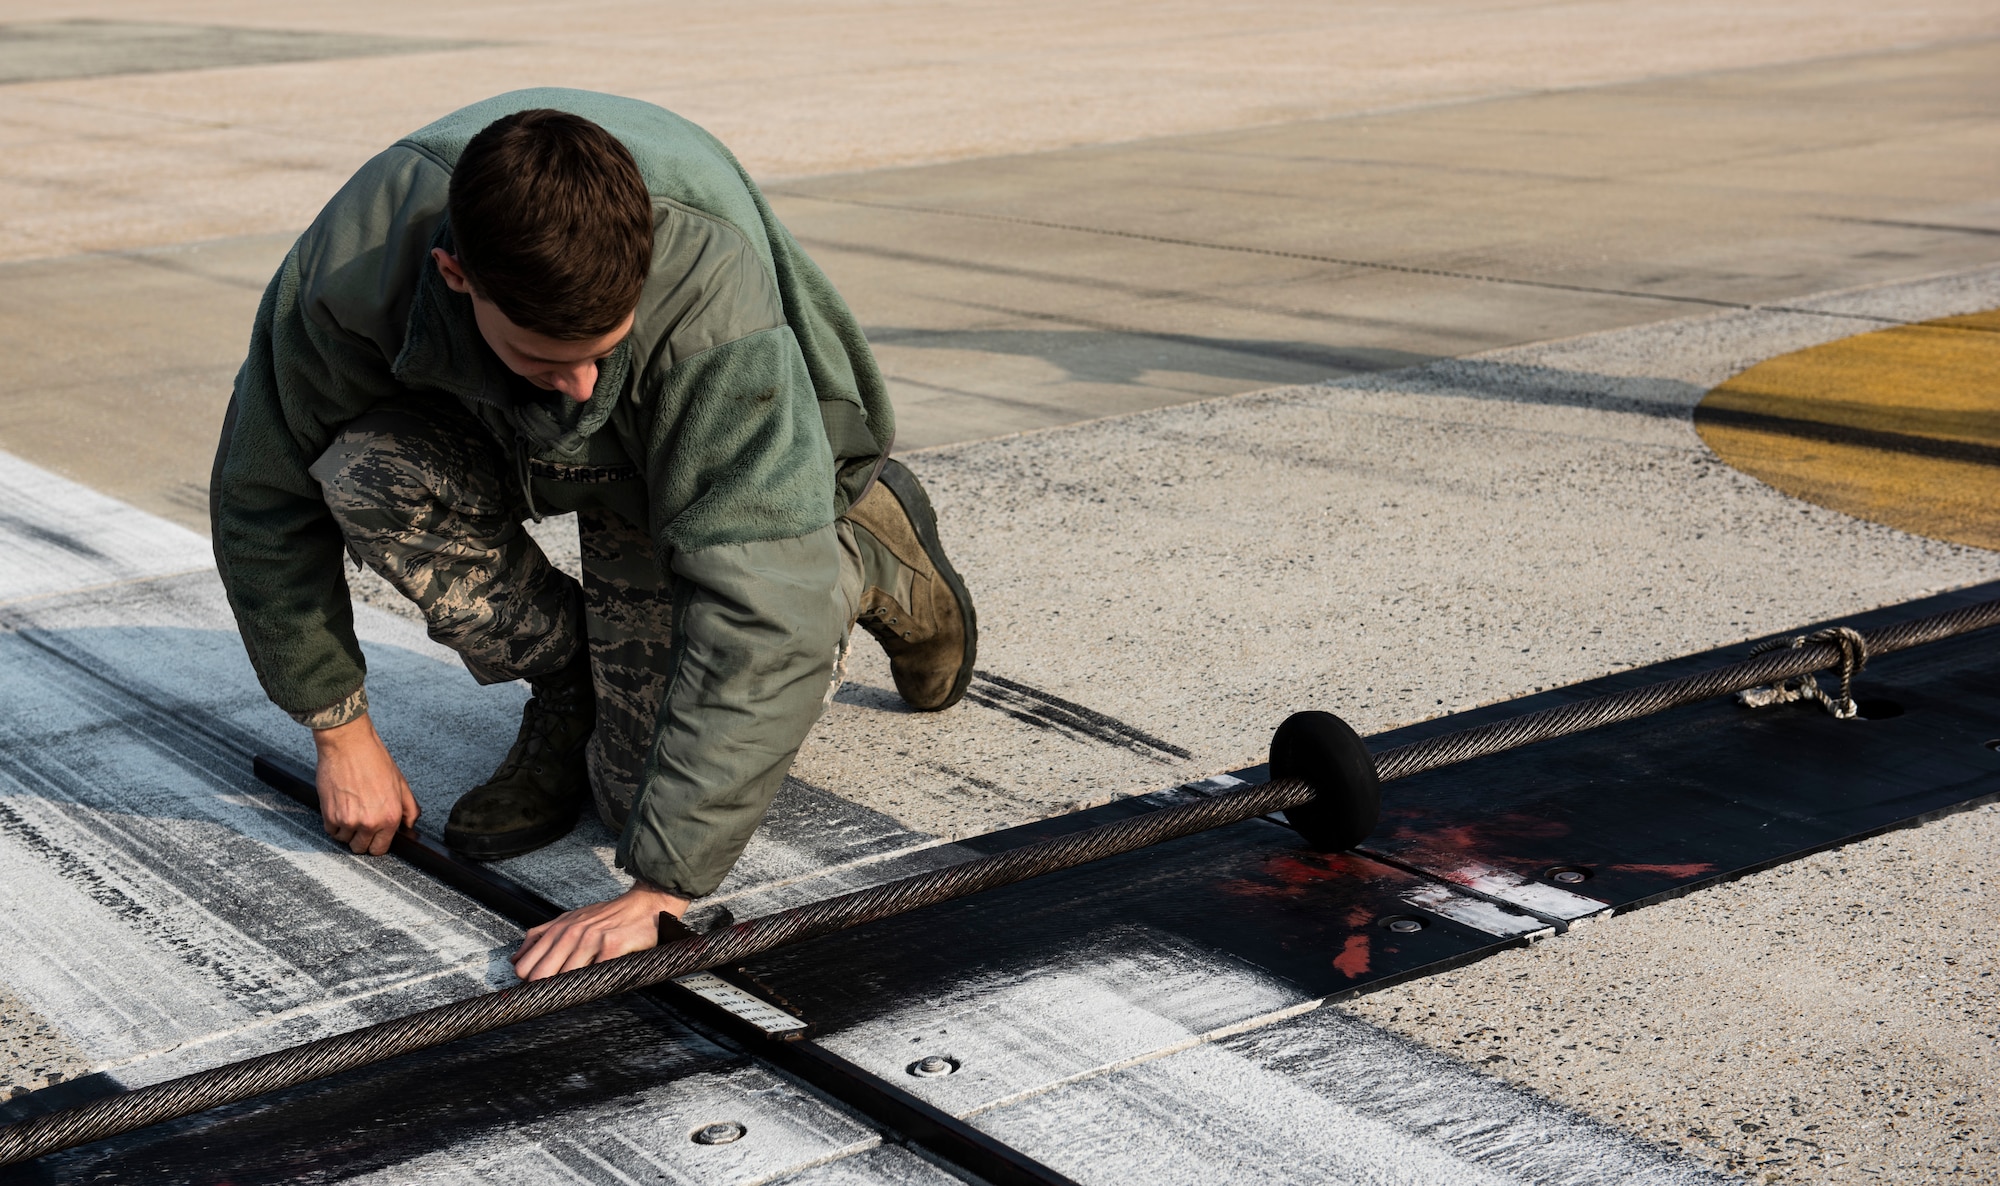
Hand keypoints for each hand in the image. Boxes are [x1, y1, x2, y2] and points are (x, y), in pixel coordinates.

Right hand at [311, 712, 419, 855]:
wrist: (348, 745)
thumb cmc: (373, 759)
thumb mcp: (400, 783)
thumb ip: (409, 808)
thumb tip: (409, 825)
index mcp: (390, 817)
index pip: (381, 849)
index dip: (378, 842)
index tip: (375, 835)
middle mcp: (369, 822)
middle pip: (361, 848)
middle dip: (361, 838)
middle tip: (362, 822)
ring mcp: (348, 820)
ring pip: (344, 841)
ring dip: (346, 831)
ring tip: (351, 811)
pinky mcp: (329, 815)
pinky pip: (330, 831)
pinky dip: (334, 824)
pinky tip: (340, 808)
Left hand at [512, 880, 688, 981]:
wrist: (645, 904)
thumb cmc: (608, 916)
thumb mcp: (569, 919)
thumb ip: (541, 937)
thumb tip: (516, 959)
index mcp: (557, 929)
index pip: (525, 965)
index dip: (528, 983)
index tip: (536, 992)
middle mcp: (570, 933)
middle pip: (539, 975)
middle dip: (543, 991)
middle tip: (555, 998)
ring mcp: (590, 939)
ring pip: (564, 978)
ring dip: (570, 991)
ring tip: (578, 993)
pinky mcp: (611, 946)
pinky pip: (595, 976)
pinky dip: (594, 985)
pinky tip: (598, 985)